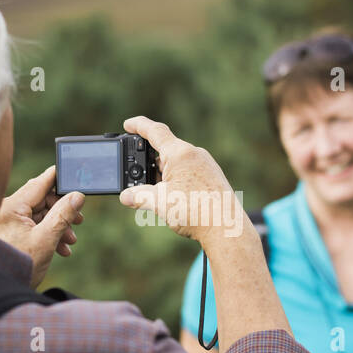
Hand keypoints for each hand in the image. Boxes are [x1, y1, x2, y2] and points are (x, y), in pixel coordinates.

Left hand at [0, 166, 84, 287]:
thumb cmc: (16, 266)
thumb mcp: (45, 240)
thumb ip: (62, 216)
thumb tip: (77, 196)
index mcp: (12, 206)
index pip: (41, 182)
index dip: (60, 178)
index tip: (76, 176)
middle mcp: (7, 211)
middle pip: (42, 200)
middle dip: (62, 210)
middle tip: (79, 219)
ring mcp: (8, 224)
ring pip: (39, 216)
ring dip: (58, 226)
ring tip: (71, 240)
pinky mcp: (10, 236)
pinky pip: (32, 228)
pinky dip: (48, 235)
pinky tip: (61, 249)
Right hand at [118, 115, 244, 246]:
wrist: (226, 228)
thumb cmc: (195, 211)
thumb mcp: (159, 202)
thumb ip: (139, 196)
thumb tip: (126, 196)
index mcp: (180, 153)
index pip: (155, 131)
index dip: (138, 126)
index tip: (128, 124)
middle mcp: (194, 154)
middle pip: (164, 150)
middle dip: (147, 162)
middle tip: (135, 177)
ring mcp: (205, 166)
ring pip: (175, 163)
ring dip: (160, 174)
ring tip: (154, 194)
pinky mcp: (211, 178)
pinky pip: (187, 172)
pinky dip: (174, 180)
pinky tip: (170, 198)